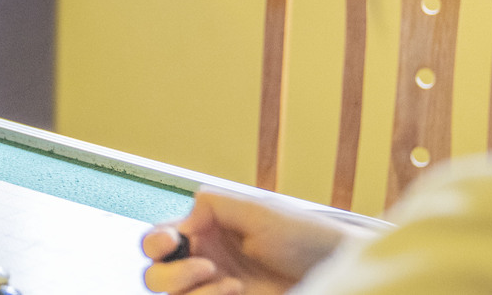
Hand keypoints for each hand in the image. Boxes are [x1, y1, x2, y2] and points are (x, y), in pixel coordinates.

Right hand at [142, 189, 352, 294]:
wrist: (337, 271)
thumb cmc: (303, 238)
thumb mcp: (257, 211)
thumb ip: (212, 205)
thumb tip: (182, 225)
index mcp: (204, 233)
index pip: (157, 240)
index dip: (155, 242)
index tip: (174, 241)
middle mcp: (203, 263)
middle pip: (154, 275)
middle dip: (172, 273)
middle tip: (207, 266)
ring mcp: (214, 291)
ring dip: (192, 290)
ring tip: (231, 284)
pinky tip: (236, 291)